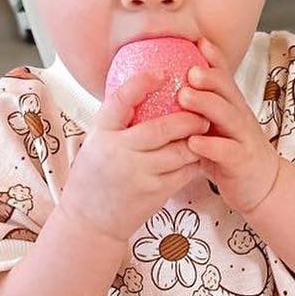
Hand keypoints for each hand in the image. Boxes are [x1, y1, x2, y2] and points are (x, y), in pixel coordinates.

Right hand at [58, 62, 201, 245]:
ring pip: (180, 151)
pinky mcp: (154, 193)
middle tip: (201, 111)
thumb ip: (117, 123)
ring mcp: (139, 175)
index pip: (121, 100)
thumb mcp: (96, 144)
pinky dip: (194, 161)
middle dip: (188, 118)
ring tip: (204, 130)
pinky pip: (184, 172)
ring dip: (196, 139)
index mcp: (102, 134)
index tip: (163, 73)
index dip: (142, 83)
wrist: (90, 222)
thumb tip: (142, 90)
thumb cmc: (94, 178)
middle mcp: (119, 152)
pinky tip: (198, 154)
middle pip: (162, 128)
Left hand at [178, 36, 281, 214]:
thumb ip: (201, 109)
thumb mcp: (218, 126)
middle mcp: (239, 117)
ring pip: (228, 117)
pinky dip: (210, 145)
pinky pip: (226, 151)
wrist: (263, 186)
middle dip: (209, 78)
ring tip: (184, 97)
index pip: (224, 77)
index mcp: (232, 106)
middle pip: (227, 91)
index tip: (197, 40)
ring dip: (206, 105)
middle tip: (188, 69)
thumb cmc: (232, 154)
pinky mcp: (242, 161)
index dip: (214, 58)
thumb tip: (171, 87)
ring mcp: (243, 138)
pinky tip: (193, 141)